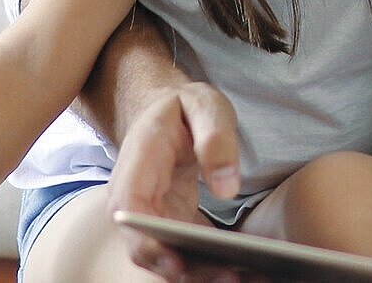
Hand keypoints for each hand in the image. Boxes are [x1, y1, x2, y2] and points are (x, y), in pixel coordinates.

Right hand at [106, 81, 241, 280]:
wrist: (167, 109)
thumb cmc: (185, 107)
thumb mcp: (206, 106)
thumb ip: (216, 140)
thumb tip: (227, 189)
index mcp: (138, 163)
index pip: (131, 211)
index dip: (148, 241)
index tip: (177, 264)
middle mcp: (133, 196)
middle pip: (147, 244)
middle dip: (183, 268)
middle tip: (228, 276)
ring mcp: (149, 214)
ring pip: (164, 255)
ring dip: (197, 273)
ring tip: (239, 276)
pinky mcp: (167, 223)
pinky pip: (182, 252)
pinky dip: (206, 264)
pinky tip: (240, 268)